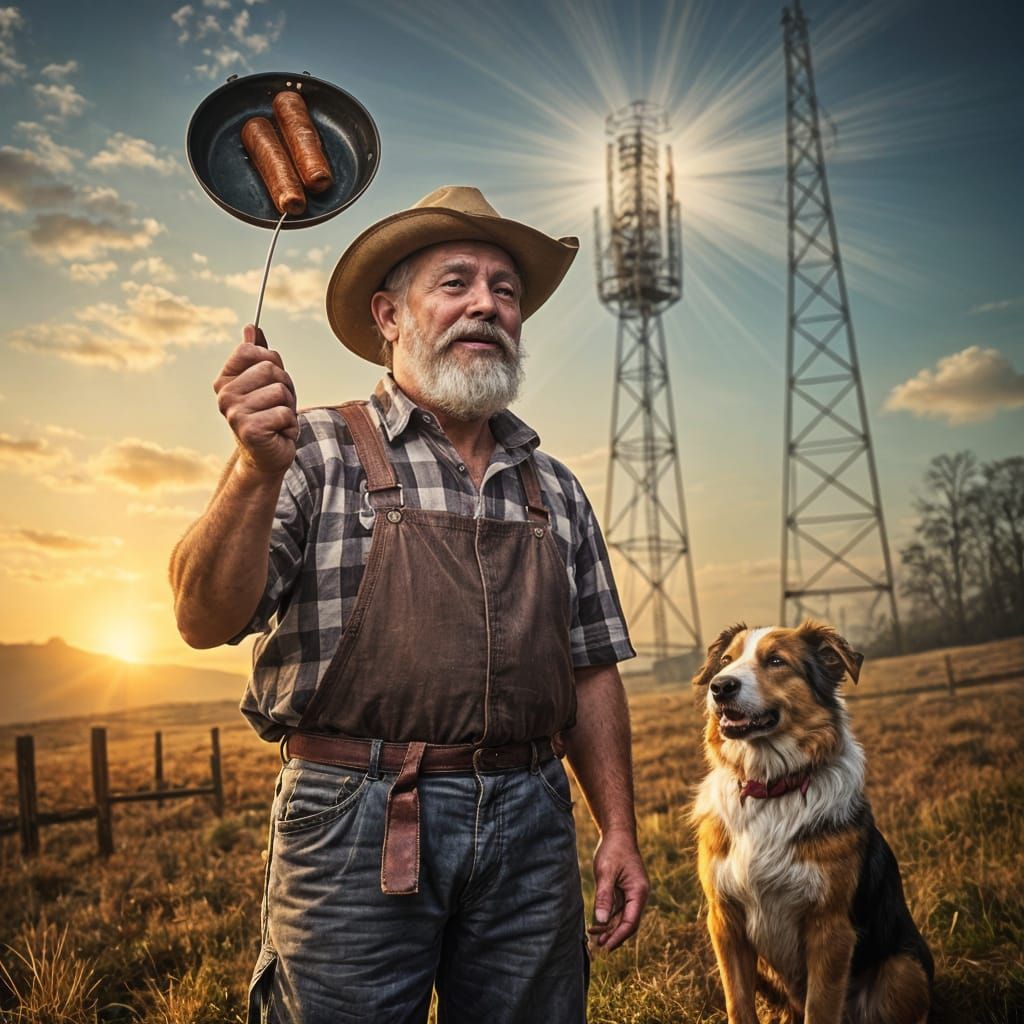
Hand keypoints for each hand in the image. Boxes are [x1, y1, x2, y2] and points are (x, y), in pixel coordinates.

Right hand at [214, 325, 298, 475]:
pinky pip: (285, 412)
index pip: (252, 350)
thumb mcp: (266, 382)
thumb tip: (251, 327)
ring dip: (289, 406)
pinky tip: (279, 433)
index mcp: (225, 380)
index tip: (269, 383)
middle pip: (270, 368)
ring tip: (278, 420)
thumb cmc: (269, 415)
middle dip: (285, 386)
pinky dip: (290, 424)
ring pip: (280, 390)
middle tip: (277, 406)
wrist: (267, 456)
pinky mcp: (250, 430)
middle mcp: (224, 395)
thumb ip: (258, 355)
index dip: (272, 363)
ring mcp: (234, 413)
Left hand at [588, 828, 648, 951]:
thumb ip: (604, 896)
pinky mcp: (626, 890)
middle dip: (614, 935)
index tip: (606, 946)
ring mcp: (633, 893)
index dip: (618, 936)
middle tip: (598, 945)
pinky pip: (619, 909)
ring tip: (595, 936)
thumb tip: (601, 920)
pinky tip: (598, 923)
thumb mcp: (606, 872)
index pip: (631, 921)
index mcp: (639, 892)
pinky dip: (610, 917)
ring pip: (623, 917)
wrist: (617, 833)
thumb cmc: (613, 850)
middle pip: (629, 922)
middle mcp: (639, 895)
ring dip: (611, 927)